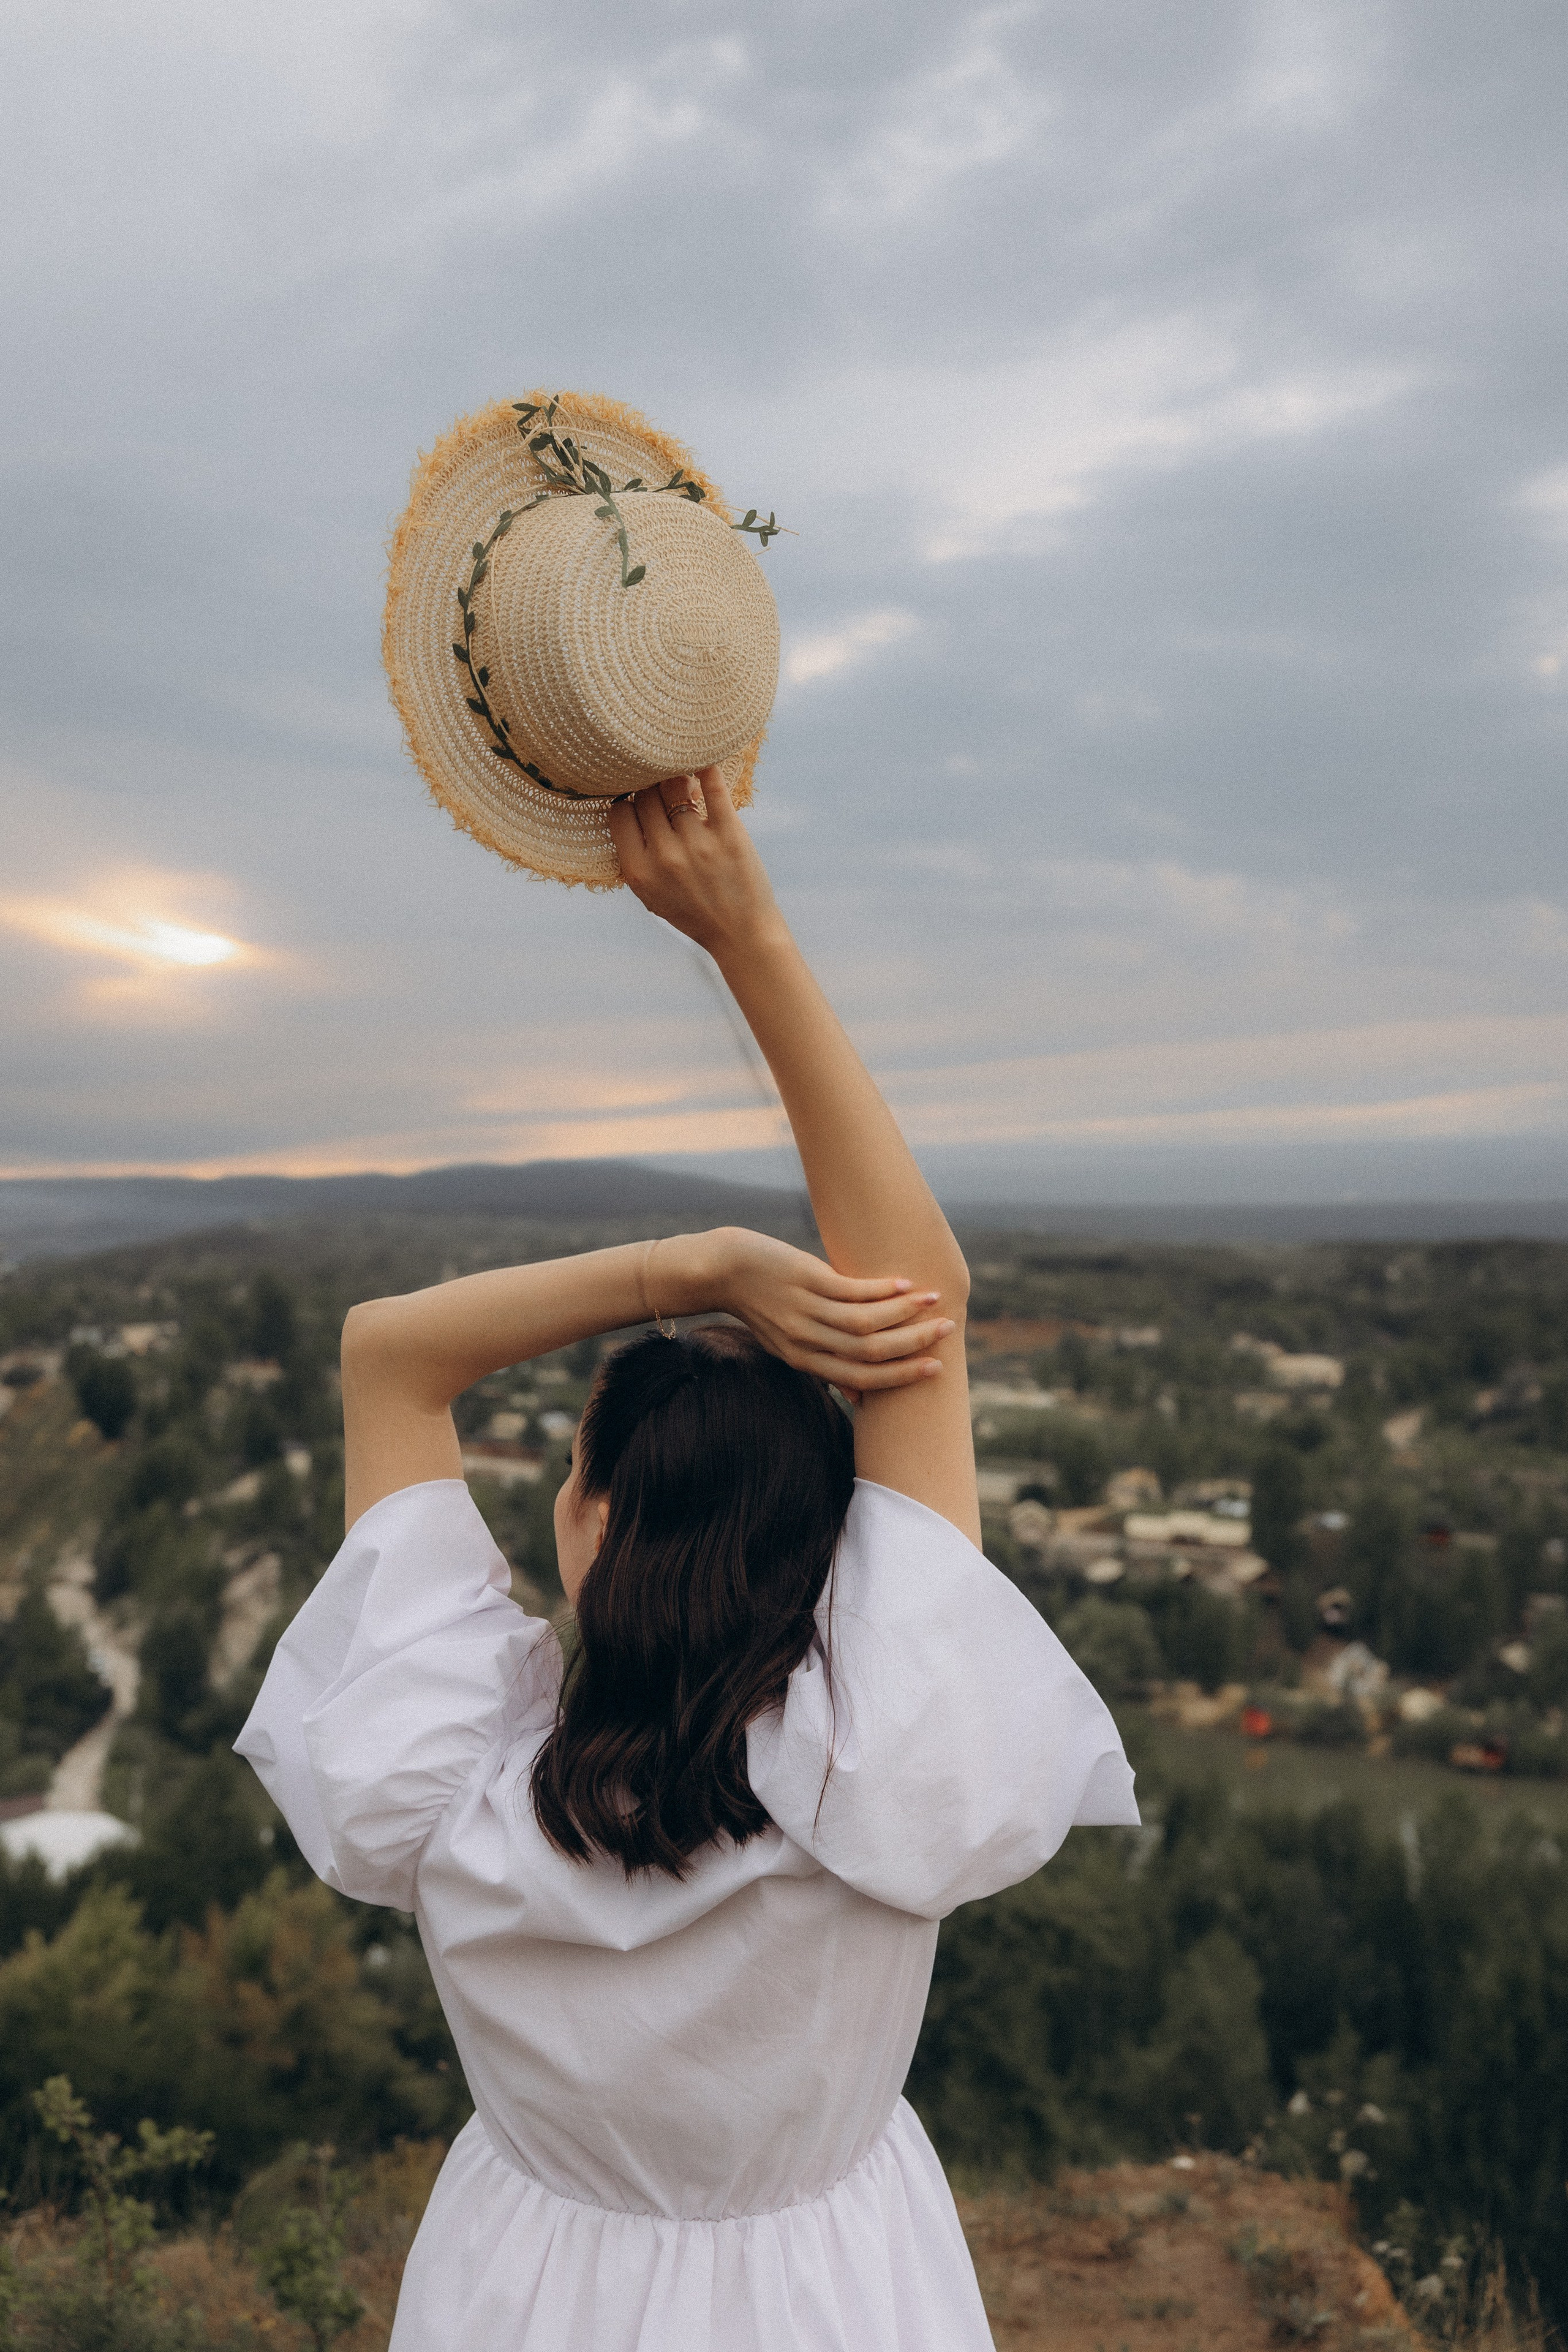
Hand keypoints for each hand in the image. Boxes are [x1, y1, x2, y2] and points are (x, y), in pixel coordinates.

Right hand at [607, 769, 782, 959]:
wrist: (741, 934)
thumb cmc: (693, 913)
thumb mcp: (650, 895)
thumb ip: (634, 857)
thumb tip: (627, 805)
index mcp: (639, 872)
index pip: (619, 813)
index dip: (626, 801)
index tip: (637, 800)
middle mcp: (665, 856)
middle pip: (645, 796)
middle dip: (650, 787)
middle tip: (662, 785)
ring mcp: (698, 844)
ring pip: (674, 786)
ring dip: (675, 776)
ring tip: (682, 778)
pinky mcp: (730, 834)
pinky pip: (713, 786)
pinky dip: (707, 766)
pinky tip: (704, 756)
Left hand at [693, 1228, 953, 1402]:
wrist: (720, 1270)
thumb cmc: (760, 1306)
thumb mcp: (786, 1345)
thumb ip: (822, 1364)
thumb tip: (858, 1394)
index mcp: (804, 1361)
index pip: (861, 1377)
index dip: (901, 1374)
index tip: (935, 1368)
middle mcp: (805, 1341)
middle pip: (868, 1352)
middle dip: (912, 1344)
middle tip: (946, 1331)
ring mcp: (804, 1310)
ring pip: (864, 1322)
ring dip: (904, 1312)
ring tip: (934, 1301)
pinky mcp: (804, 1280)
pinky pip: (850, 1290)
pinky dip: (882, 1289)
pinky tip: (904, 1283)